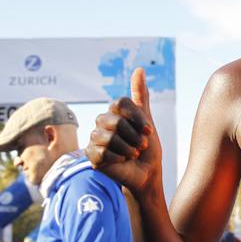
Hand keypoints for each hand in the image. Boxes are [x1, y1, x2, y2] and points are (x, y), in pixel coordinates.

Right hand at [86, 67, 162, 193]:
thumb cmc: (148, 147)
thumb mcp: (147, 120)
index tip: (149, 130)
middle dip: (134, 136)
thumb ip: (141, 96)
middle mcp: (102, 123)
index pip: (120, 103)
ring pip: (108, 138)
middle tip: (141, 146)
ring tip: (133, 154)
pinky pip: (101, 153)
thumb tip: (139, 69)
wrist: (146, 172)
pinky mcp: (91, 155)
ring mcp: (95, 139)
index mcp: (115, 112)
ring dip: (128, 148)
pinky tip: (123, 160)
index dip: (136, 118)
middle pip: (115, 121)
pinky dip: (118, 157)